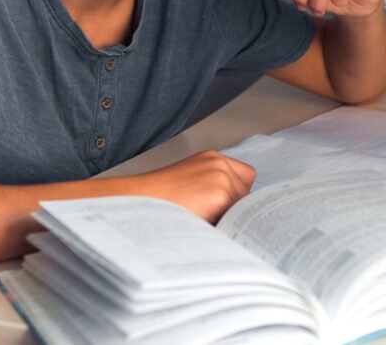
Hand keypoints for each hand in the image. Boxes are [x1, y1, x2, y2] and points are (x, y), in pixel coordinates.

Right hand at [128, 151, 255, 222]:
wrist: (138, 202)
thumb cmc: (158, 199)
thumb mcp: (188, 183)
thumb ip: (212, 188)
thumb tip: (233, 212)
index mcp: (211, 159)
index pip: (245, 178)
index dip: (236, 195)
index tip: (229, 208)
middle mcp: (219, 164)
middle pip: (246, 195)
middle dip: (233, 209)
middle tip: (210, 219)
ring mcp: (221, 177)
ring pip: (242, 208)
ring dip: (228, 218)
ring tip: (203, 222)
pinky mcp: (220, 194)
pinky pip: (234, 218)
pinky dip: (224, 226)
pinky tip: (205, 226)